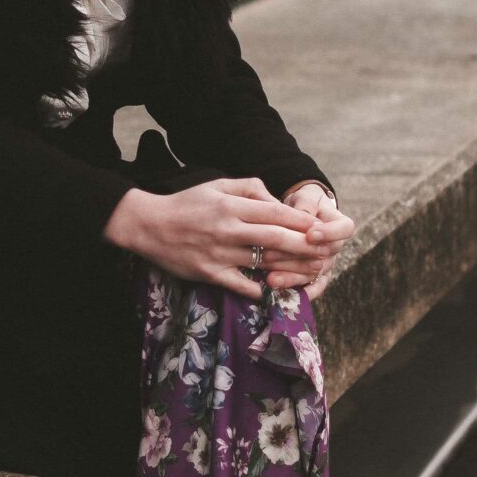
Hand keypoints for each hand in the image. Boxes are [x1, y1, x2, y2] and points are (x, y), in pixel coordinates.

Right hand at [103, 178, 320, 300]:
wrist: (149, 224)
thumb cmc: (186, 203)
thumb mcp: (217, 184)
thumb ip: (249, 188)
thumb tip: (276, 199)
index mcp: (232, 206)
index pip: (276, 213)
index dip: (302, 221)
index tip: (321, 227)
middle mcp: (229, 229)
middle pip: (276, 238)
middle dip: (305, 246)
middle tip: (327, 252)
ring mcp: (219, 253)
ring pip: (263, 262)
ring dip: (291, 268)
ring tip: (312, 271)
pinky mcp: (209, 273)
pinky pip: (241, 284)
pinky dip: (260, 289)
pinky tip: (277, 291)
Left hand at [271, 181, 354, 300]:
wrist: (300, 215)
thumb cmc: (304, 203)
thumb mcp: (305, 197)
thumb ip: (305, 205)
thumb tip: (302, 214)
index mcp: (340, 224)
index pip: (344, 229)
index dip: (330, 234)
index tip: (311, 234)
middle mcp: (336, 247)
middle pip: (325, 255)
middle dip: (298, 257)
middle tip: (273, 255)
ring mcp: (328, 263)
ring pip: (314, 273)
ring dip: (292, 277)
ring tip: (271, 279)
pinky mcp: (317, 277)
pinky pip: (313, 288)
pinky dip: (300, 293)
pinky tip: (283, 297)